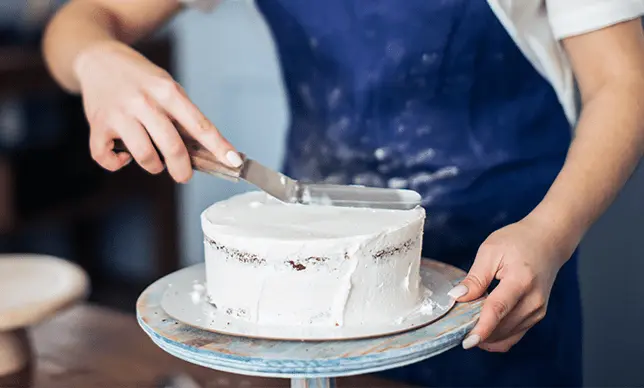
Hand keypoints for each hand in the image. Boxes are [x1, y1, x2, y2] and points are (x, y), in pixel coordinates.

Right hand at [73, 41, 241, 182]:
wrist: (98, 60)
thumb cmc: (141, 79)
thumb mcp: (167, 87)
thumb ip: (182, 115)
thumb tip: (204, 151)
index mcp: (167, 91)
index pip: (199, 124)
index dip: (218, 146)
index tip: (233, 161)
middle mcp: (144, 102)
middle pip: (172, 146)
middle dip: (182, 169)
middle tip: (184, 175)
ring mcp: (119, 114)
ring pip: (144, 156)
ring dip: (154, 166)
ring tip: (155, 161)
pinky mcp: (97, 125)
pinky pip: (106, 157)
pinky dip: (117, 164)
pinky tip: (124, 156)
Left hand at [447, 216, 577, 351]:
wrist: (548, 241)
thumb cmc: (518, 241)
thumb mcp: (490, 251)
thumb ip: (475, 278)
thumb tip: (457, 297)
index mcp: (520, 280)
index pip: (498, 309)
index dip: (481, 328)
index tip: (467, 342)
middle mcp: (534, 299)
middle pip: (502, 326)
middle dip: (479, 332)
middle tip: (458, 325)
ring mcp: (538, 310)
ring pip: (508, 335)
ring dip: (487, 335)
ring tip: (470, 322)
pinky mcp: (537, 315)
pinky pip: (515, 335)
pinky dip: (498, 337)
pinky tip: (483, 331)